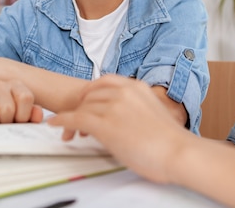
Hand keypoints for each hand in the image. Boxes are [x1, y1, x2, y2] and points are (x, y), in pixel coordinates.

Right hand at [0, 79, 43, 124]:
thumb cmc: (6, 115)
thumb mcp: (22, 114)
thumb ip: (32, 114)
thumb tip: (38, 115)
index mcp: (15, 85)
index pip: (25, 97)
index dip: (24, 115)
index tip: (19, 120)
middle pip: (7, 109)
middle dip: (6, 123)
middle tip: (4, 124)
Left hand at [48, 75, 187, 183]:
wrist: (179, 153)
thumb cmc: (171, 141)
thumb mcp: (153, 112)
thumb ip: (136, 107)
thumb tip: (123, 117)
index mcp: (136, 87)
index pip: (105, 82)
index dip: (91, 92)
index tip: (84, 100)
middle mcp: (123, 92)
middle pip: (90, 95)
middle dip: (80, 107)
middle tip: (76, 121)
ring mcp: (113, 107)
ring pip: (82, 107)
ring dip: (72, 118)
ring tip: (68, 131)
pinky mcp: (105, 124)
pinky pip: (75, 119)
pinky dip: (62, 121)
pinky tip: (55, 125)